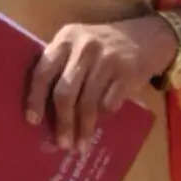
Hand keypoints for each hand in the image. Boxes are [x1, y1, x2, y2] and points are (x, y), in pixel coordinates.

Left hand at [28, 12, 174, 148]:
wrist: (147, 36)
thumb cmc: (103, 47)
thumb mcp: (79, 46)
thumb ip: (61, 68)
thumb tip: (44, 114)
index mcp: (66, 39)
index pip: (43, 71)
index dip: (35, 99)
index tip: (33, 121)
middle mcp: (84, 47)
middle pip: (65, 93)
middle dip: (62, 122)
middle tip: (62, 143)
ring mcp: (107, 58)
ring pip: (88, 103)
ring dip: (83, 128)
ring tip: (80, 145)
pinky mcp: (127, 72)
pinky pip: (109, 103)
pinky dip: (103, 118)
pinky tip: (99, 126)